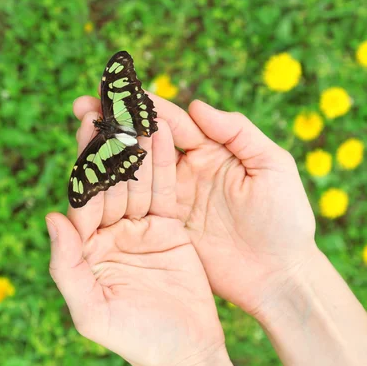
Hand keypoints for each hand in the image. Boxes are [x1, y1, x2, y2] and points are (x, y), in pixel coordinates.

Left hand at [46, 113, 231, 365]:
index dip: (85, 159)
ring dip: (138, 144)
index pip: (83, 196)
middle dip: (109, 141)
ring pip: (137, 180)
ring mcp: (138, 228)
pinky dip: (165, 163)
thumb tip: (51, 217)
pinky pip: (165, 191)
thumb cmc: (136, 339)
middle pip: (108, 180)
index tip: (87, 121)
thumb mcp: (92, 310)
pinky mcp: (167, 228)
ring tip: (139, 106)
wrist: (186, 353)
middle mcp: (108, 233)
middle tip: (109, 100)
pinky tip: (164, 132)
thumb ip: (66, 265)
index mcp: (85, 248)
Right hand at [73, 94, 316, 316]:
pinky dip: (113, 187)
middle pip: (146, 140)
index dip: (146, 106)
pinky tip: (90, 173)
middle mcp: (188, 170)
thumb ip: (238, 132)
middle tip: (83, 103)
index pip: (174, 122)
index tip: (117, 90)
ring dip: (107, 150)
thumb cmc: (286, 219)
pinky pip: (135, 202)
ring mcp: (174, 198)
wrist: (279, 275)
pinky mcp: (164, 226)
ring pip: (135, 168)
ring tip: (80, 130)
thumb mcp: (273, 168)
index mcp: (213, 150)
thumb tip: (197, 106)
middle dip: (115, 121)